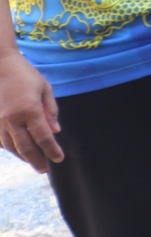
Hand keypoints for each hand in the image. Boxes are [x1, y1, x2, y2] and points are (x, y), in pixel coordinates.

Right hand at [0, 52, 60, 172]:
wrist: (0, 66)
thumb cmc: (26, 75)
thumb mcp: (45, 89)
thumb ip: (51, 111)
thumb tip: (55, 131)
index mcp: (30, 110)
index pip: (43, 137)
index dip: (52, 150)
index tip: (59, 159)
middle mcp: (12, 119)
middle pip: (26, 147)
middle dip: (36, 160)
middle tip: (44, 169)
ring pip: (11, 146)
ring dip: (22, 156)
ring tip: (33, 162)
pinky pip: (1, 140)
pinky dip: (10, 148)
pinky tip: (18, 150)